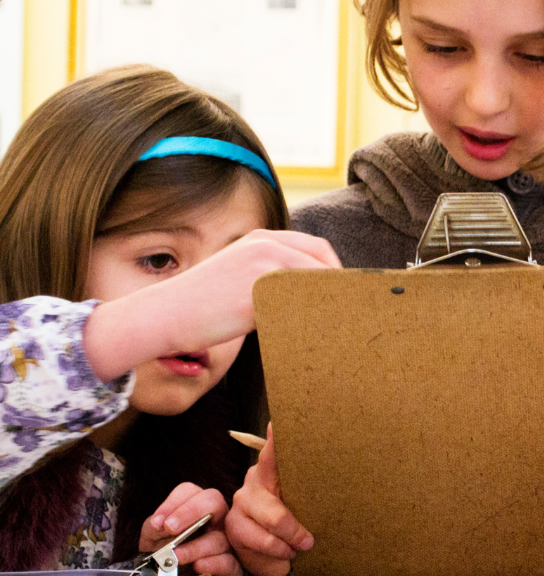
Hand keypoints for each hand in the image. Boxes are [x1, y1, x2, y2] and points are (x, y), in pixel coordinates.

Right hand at [85, 230, 340, 381]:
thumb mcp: (241, 277)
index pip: (319, 250)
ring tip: (338, 330)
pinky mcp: (259, 290)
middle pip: (326, 265)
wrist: (162, 317)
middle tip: (350, 315)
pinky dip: (314, 320)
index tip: (345, 298)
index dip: (337, 274)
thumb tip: (312, 298)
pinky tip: (317, 338)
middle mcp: (267, 243)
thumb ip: (274, 277)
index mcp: (264, 237)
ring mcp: (263, 264)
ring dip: (331, 307)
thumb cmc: (201, 307)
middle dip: (341, 290)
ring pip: (317, 285)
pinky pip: (301, 305)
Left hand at [140, 482, 241, 575]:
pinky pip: (228, 562)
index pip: (189, 492)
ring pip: (219, 537)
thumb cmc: (166, 554)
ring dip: (195, 546)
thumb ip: (153, 527)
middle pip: (214, 500)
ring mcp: (227, 542)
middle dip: (191, 511)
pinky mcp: (231, 568)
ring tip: (176, 557)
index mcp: (195, 508)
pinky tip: (198, 567)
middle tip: (171, 528)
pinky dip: (213, 564)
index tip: (158, 523)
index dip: (174, 503)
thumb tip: (160, 523)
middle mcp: (215, 520)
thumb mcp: (153, 539)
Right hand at [225, 424, 313, 575]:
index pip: (274, 453)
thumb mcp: (308, 502)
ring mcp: (242, 503)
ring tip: (299, 546)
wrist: (276, 554)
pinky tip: (284, 552)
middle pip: (275, 500)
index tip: (278, 424)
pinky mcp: (234, 526)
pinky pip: (261, 541)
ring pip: (272, 521)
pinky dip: (278, 551)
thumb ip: (313, 488)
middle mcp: (255, 481)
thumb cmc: (298, 520)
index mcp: (274, 470)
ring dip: (289, 540)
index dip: (275, 440)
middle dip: (294, 525)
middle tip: (309, 540)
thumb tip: (345, 475)